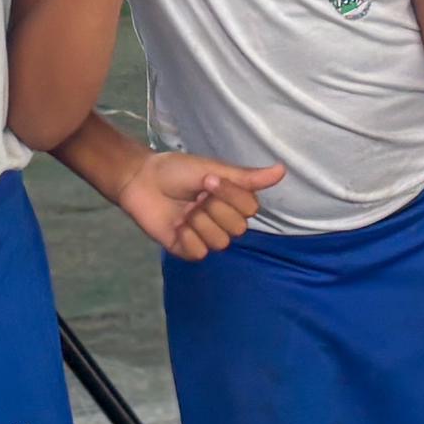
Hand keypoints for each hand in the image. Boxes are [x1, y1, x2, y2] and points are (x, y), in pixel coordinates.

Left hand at [120, 148, 283, 257]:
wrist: (141, 180)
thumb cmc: (176, 171)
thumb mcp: (213, 169)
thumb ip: (247, 178)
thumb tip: (282, 170)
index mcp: (231, 201)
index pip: (251, 210)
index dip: (231, 197)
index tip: (209, 180)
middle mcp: (221, 220)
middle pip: (238, 229)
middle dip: (215, 209)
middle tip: (195, 196)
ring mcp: (204, 236)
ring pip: (220, 243)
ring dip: (200, 223)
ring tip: (184, 211)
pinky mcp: (186, 248)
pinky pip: (200, 253)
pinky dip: (188, 237)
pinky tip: (176, 224)